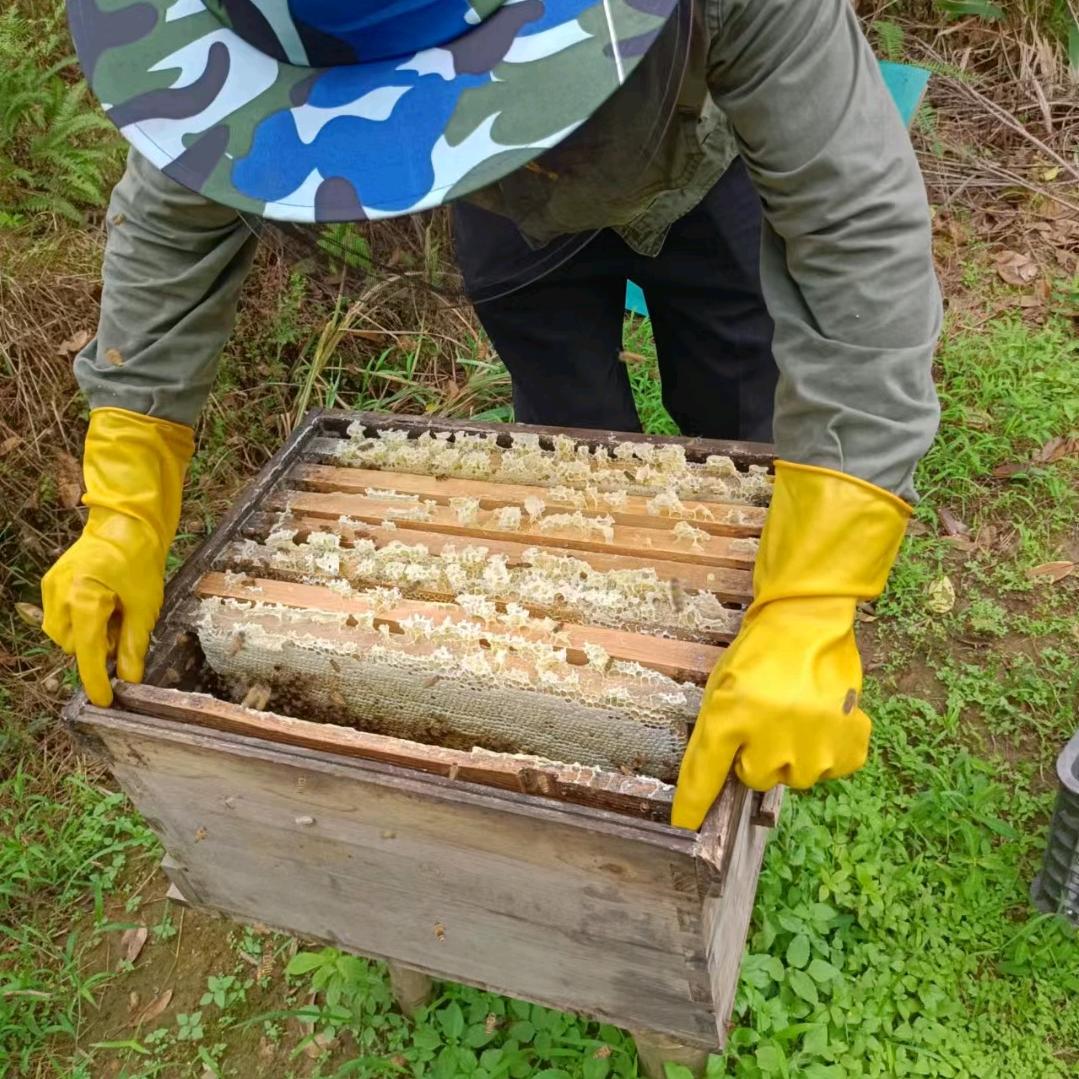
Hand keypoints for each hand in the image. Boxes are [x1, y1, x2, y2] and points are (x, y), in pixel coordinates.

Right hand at [41, 409, 192, 706]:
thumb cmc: (140, 560)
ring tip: (115, 612)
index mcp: (85, 600)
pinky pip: (61, 616)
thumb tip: (131, 677)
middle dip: (100, 647)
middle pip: (76, 646)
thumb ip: (135, 643)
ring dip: (89, 634)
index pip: (89, 653)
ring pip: (66, 633)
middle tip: (125, 628)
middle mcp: (60, 595)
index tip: (105, 701)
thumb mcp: (145, 604)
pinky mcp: (51, 582)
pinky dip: (81, 619)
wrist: (126, 522)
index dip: (97, 680)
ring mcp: (51, 587)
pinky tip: (102, 603)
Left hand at [671, 461, 909, 829]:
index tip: (685, 825)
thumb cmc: (759, 652)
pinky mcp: (847, 738)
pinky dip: (827, 752)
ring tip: (794, 715)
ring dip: (791, 755)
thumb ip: (719, 728)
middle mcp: (771, 733)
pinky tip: (821, 721)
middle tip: (764, 718)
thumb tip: (721, 774)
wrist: (808, 620)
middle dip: (754, 755)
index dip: (694, 803)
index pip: (705, 771)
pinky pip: (832, 770)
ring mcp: (814, 739)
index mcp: (731, 714)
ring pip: (794, 777)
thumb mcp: (723, 683)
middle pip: (753, 778)